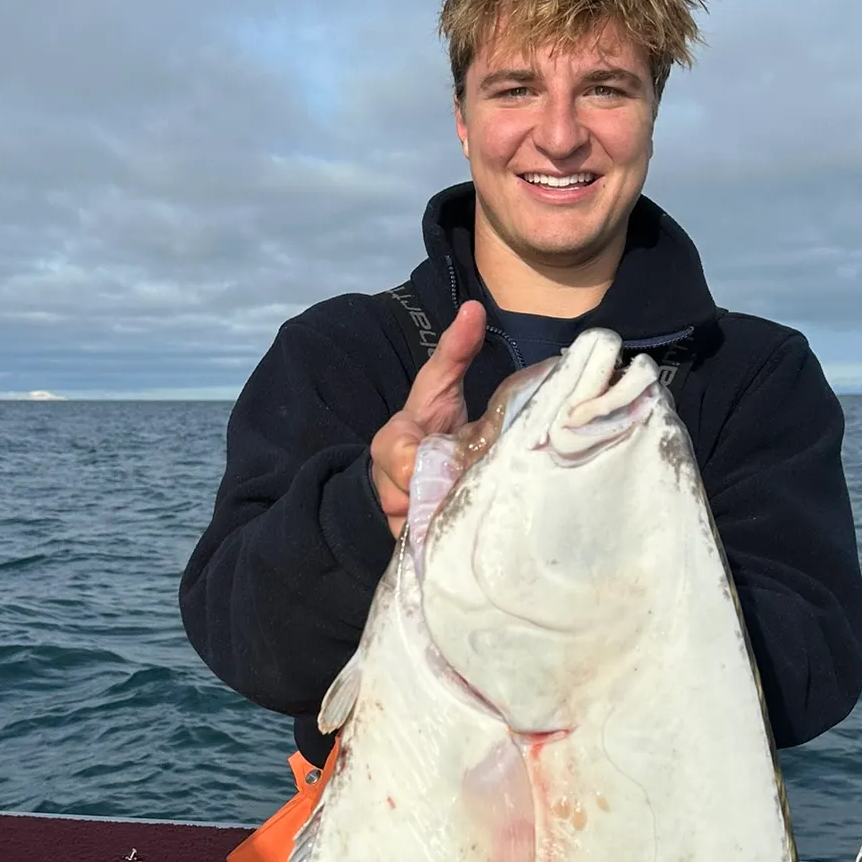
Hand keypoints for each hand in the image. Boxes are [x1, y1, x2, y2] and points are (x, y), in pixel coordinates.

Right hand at [370, 300, 485, 537]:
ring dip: (448, 520)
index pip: (400, 457)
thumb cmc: (430, 425)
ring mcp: (395, 519)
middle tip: (473, 485)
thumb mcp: (440, 387)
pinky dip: (446, 545)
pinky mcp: (406, 546)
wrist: (410, 474)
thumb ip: (455, 351)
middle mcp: (387, 483)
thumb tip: (473, 308)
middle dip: (446, 494)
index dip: (423, 461)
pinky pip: (425, 552)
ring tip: (472, 509)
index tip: (449, 458)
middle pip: (413, 499)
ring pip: (419, 529)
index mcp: (392, 443)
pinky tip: (466, 535)